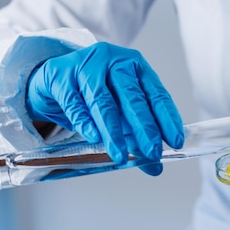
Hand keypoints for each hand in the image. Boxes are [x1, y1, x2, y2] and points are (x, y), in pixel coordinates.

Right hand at [26, 42, 183, 166]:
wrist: (54, 78)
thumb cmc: (94, 95)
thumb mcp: (120, 113)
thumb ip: (137, 138)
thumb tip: (155, 167)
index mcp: (135, 68)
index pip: (156, 94)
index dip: (168, 119)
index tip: (176, 141)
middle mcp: (113, 61)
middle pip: (132, 97)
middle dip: (145, 128)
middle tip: (153, 152)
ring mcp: (85, 66)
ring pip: (103, 101)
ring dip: (113, 132)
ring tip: (121, 155)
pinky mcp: (60, 75)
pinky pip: (74, 102)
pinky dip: (85, 122)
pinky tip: (94, 138)